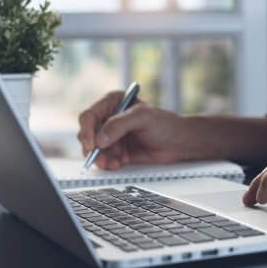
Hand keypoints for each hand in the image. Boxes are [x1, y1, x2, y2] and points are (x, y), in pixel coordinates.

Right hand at [77, 91, 192, 169]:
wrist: (179, 143)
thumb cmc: (165, 124)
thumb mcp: (142, 117)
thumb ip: (119, 125)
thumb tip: (100, 139)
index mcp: (112, 102)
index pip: (89, 116)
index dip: (87, 131)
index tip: (93, 145)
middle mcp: (109, 118)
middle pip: (87, 134)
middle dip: (93, 148)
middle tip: (101, 159)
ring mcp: (112, 136)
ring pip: (94, 150)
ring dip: (101, 159)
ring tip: (115, 163)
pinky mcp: (117, 151)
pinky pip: (103, 159)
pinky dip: (108, 164)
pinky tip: (118, 164)